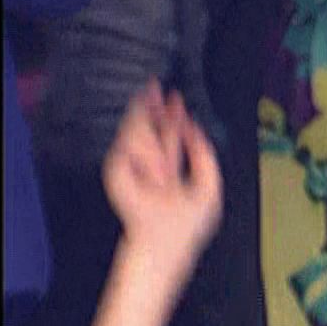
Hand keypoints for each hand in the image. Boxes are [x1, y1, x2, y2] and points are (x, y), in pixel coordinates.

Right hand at [103, 82, 221, 282]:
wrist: (164, 240)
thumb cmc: (187, 223)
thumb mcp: (209, 186)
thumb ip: (204, 156)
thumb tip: (194, 129)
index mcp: (169, 166)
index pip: (171, 134)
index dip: (174, 115)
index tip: (176, 96)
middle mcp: (149, 164)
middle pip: (150, 126)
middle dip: (153, 106)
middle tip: (154, 85)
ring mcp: (133, 166)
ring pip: (139, 132)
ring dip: (152, 134)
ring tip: (159, 155)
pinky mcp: (118, 171)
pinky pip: (130, 146)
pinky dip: (147, 154)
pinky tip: (156, 170)